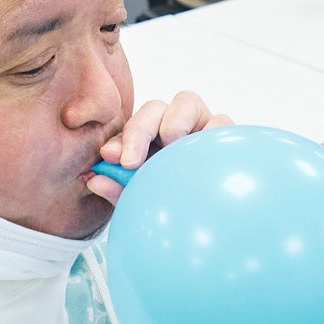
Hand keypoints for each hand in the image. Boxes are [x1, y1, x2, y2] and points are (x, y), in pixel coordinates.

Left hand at [88, 90, 220, 197]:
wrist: (210, 221)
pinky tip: (200, 161)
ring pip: (188, 102)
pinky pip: (222, 122)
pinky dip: (210, 132)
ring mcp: (203, 125)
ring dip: (173, 124)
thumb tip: (95, 179)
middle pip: (156, 107)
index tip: (109, 157)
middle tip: (131, 163)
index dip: (122, 137)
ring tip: (170, 153)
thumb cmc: (174, 203)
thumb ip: (120, 188)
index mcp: (152, 135)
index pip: (134, 125)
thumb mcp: (144, 198)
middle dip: (139, 130)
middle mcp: (177, 123)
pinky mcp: (229, 135)